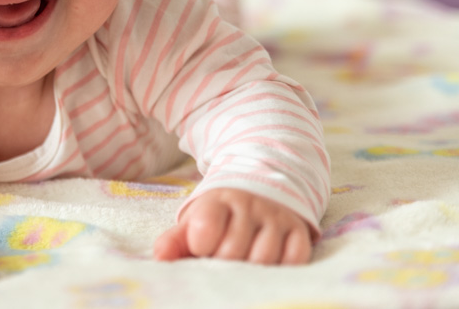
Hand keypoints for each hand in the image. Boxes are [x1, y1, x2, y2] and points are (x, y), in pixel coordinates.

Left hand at [153, 188, 312, 264]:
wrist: (258, 188)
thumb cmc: (220, 216)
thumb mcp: (194, 221)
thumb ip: (174, 240)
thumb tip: (160, 260)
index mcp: (217, 201)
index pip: (205, 228)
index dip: (200, 246)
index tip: (201, 247)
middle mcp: (249, 205)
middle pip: (233, 251)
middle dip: (224, 262)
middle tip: (222, 258)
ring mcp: (275, 216)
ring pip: (264, 258)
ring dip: (252, 269)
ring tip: (244, 263)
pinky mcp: (298, 229)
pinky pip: (295, 258)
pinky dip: (282, 267)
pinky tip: (269, 264)